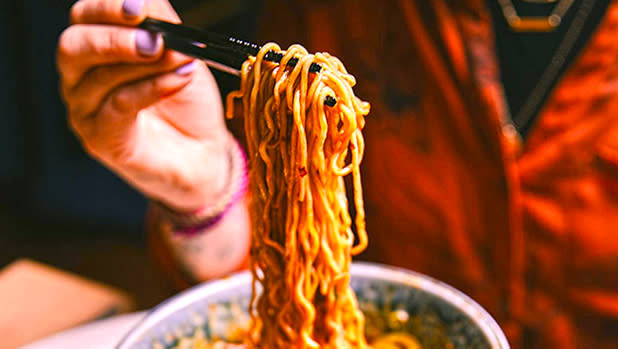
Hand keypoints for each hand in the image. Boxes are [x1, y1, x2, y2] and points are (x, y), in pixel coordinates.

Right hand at [57, 0, 230, 210]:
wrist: (203, 152)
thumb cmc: (187, 103)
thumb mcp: (179, 54)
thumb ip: (162, 23)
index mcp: (96, 51)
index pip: (83, 18)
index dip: (106, 8)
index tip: (139, 7)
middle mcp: (81, 79)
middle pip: (74, 46)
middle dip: (115, 38)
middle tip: (154, 40)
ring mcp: (87, 111)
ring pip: (99, 77)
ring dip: (144, 64)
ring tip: (181, 59)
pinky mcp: (101, 139)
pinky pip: (119, 106)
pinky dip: (151, 88)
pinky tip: (179, 79)